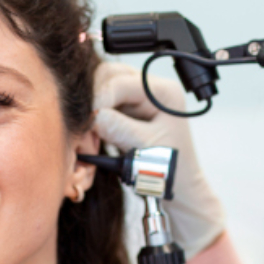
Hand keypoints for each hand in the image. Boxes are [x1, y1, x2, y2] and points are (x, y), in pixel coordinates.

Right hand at [93, 62, 226, 253]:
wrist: (178, 188)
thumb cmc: (170, 169)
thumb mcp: (145, 148)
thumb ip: (118, 128)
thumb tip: (91, 117)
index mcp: (163, 92)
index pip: (120, 81)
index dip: (98, 99)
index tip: (85, 122)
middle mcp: (150, 88)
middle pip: (108, 76)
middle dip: (93, 100)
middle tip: (86, 129)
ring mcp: (137, 98)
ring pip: (101, 88)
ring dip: (91, 109)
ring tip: (90, 136)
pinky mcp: (126, 110)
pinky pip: (102, 105)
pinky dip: (93, 119)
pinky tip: (93, 137)